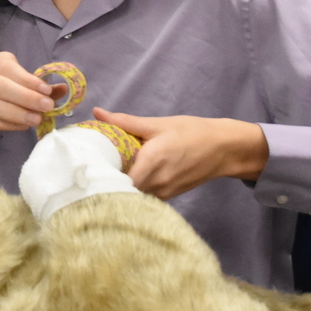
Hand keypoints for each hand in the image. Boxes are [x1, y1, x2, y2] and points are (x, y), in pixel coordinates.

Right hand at [0, 51, 60, 149]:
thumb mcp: (9, 75)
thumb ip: (37, 84)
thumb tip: (64, 90)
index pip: (12, 71)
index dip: (30, 81)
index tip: (47, 91)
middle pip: (3, 88)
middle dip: (27, 98)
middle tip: (47, 107)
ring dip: (19, 114)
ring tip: (37, 119)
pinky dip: (11, 124)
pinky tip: (24, 125)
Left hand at [94, 107, 269, 200]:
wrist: (223, 148)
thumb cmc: (190, 132)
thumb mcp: (157, 123)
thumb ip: (125, 122)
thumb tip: (97, 113)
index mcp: (151, 161)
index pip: (118, 179)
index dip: (101, 176)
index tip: (87, 168)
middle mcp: (157, 182)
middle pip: (123, 190)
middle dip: (107, 183)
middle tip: (92, 171)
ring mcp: (164, 193)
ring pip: (134, 196)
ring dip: (121, 188)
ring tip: (106, 175)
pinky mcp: (170, 197)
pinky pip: (146, 197)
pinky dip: (135, 191)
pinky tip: (127, 180)